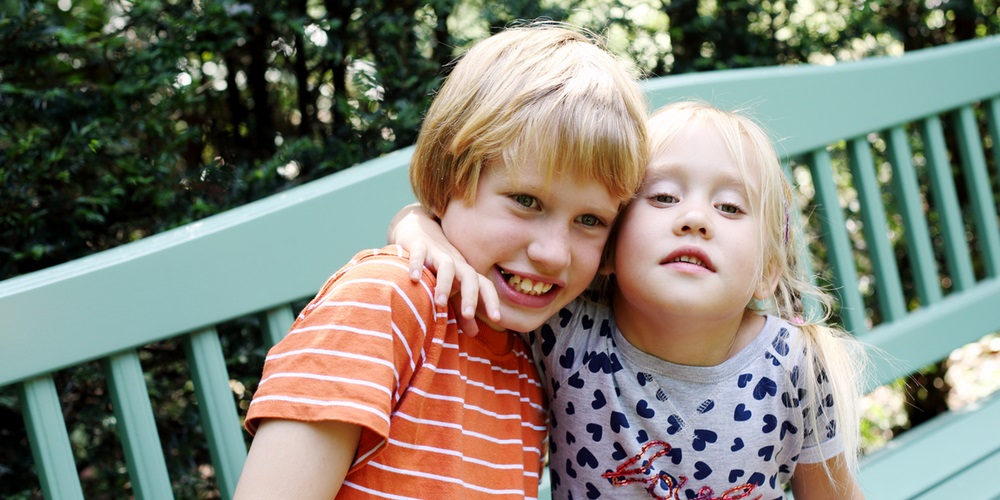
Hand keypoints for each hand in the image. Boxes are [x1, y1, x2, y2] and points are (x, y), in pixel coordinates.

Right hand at [388, 204, 500, 335]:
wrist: (418, 232)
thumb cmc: (437, 267)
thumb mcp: (450, 290)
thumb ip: (460, 311)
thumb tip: (475, 332)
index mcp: (465, 275)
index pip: (485, 286)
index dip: (492, 301)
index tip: (497, 319)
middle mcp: (455, 264)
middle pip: (470, 276)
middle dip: (471, 296)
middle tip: (468, 315)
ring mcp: (437, 254)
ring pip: (447, 266)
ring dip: (445, 283)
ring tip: (440, 302)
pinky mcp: (418, 246)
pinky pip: (419, 254)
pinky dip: (417, 265)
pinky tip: (413, 279)